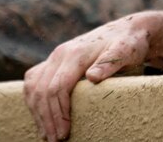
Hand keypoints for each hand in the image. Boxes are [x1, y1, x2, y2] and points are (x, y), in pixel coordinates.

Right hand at [23, 10, 162, 141]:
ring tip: (46, 135)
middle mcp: (60, 53)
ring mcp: (55, 57)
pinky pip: (34, 81)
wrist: (127, 30)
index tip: (64, 133)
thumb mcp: (126, 52)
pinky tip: (40, 116)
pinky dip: (33, 100)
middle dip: (47, 118)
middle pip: (42, 90)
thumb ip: (109, 63)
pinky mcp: (54, 62)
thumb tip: (92, 77)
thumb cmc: (129, 44)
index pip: (58, 87)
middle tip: (55, 141)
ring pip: (34, 87)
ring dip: (37, 112)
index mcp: (75, 53)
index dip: (59, 113)